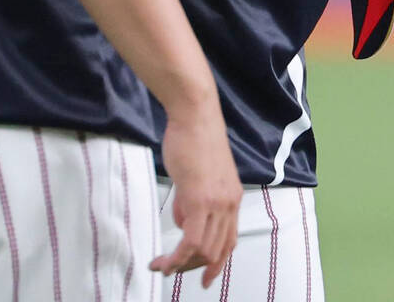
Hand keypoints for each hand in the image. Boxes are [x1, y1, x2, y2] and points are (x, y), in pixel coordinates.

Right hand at [151, 105, 241, 286]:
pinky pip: (191, 241)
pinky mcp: (200, 200)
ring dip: (180, 265)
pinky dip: (176, 257)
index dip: (216, 264)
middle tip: (170, 269)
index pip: (229, 242)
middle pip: (216, 251)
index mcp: (232, 198)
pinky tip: (163, 260)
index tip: (203, 279)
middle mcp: (230, 204)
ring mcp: (217, 203)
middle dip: (192, 267)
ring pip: (203, 251)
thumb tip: (182, 220)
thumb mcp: (198, 175)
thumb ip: (191, 200)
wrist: (195, 115)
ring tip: (161, 266)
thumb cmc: (192, 137)